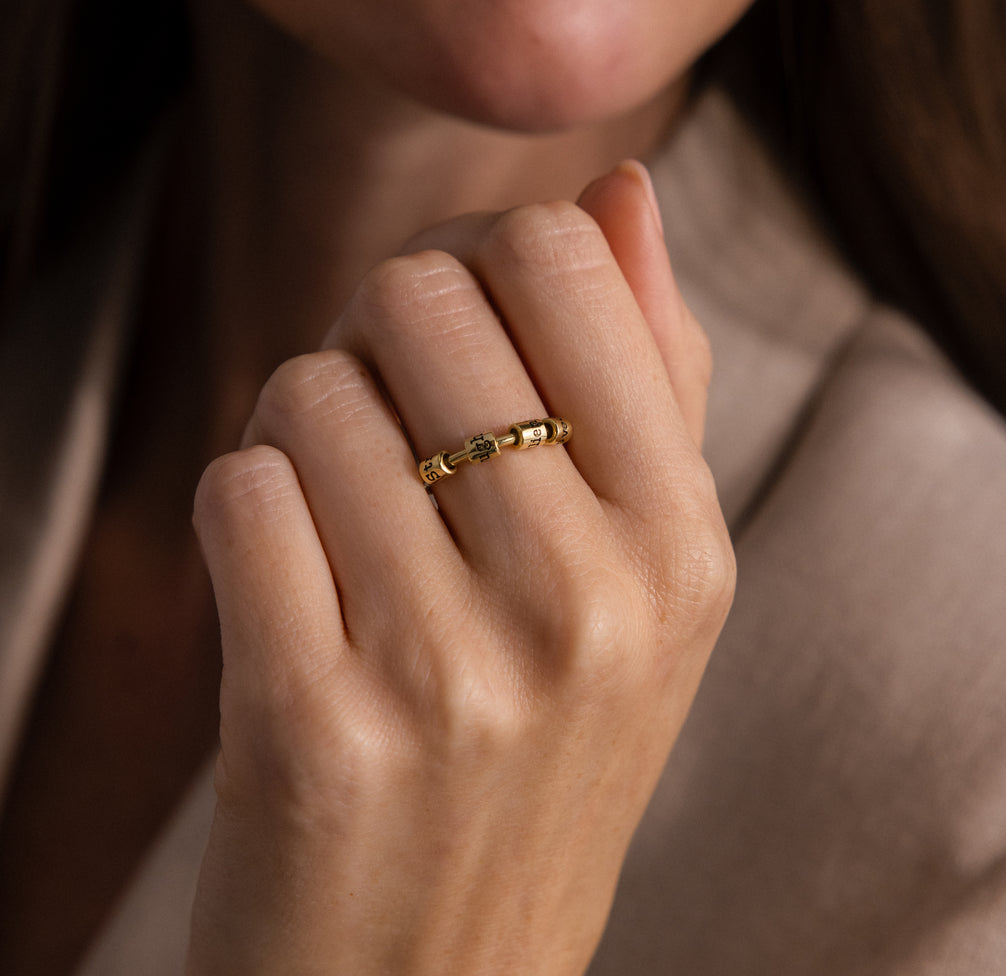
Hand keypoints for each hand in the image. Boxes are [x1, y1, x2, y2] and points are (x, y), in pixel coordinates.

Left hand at [188, 161, 733, 974]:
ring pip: (307, 391)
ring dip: (301, 431)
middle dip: (378, 334)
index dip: (480, 264)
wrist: (440, 970)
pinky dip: (243, 508)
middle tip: (390, 420)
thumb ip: (645, 373)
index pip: (560, 260)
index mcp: (684, 545)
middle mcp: (588, 601)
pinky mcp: (312, 728)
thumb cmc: (541, 744)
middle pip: (418, 299)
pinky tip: (289, 579)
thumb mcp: (642, 575)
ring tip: (345, 522)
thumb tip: (621, 191)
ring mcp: (451, 670)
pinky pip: (237, 490)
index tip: (462, 331)